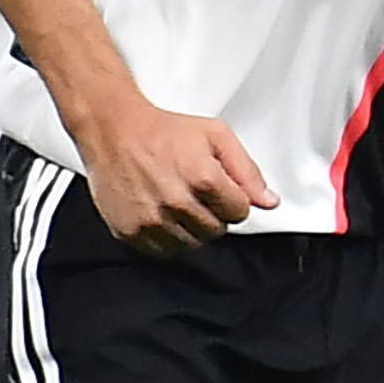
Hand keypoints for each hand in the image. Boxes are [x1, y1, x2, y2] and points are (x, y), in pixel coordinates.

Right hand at [74, 98, 277, 255]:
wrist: (115, 131)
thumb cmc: (164, 131)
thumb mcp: (217, 136)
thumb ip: (247, 171)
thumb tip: (269, 201)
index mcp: (203, 179)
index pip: (239, 213)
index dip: (234, 200)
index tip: (223, 191)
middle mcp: (177, 203)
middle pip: (216, 230)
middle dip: (214, 213)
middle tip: (198, 193)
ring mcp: (152, 220)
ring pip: (191, 244)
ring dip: (192, 228)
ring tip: (180, 202)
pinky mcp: (130, 232)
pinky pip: (162, 251)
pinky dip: (167, 238)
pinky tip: (164, 214)